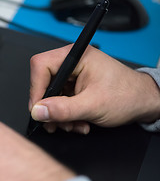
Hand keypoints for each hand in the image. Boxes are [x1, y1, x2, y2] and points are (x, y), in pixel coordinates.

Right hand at [29, 44, 159, 133]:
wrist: (143, 103)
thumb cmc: (127, 95)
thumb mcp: (93, 105)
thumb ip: (63, 109)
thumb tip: (38, 111)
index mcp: (76, 56)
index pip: (41, 66)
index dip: (36, 88)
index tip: (38, 108)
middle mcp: (72, 63)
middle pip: (44, 83)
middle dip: (50, 108)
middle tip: (55, 123)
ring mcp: (72, 76)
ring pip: (50, 96)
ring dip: (59, 115)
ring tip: (73, 125)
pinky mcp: (74, 87)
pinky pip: (59, 102)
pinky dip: (65, 116)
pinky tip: (78, 122)